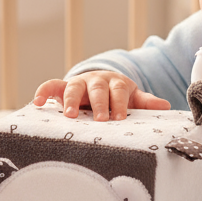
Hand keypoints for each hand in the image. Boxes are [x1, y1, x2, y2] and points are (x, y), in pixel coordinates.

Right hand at [34, 72, 169, 121]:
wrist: (102, 84)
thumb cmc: (118, 96)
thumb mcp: (132, 97)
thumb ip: (146, 102)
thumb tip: (166, 105)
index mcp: (116, 83)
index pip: (119, 92)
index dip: (119, 104)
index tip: (119, 118)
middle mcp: (96, 80)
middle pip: (97, 89)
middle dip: (98, 103)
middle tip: (100, 119)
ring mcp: (79, 83)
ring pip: (73, 87)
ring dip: (71, 100)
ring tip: (71, 115)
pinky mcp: (63, 87)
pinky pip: (51, 86)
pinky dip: (42, 92)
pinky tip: (36, 102)